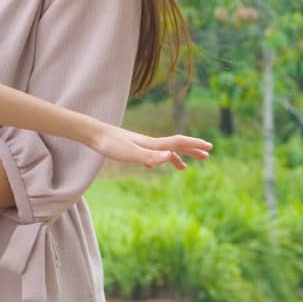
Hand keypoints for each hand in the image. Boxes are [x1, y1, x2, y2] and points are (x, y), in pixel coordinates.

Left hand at [91, 125, 211, 169]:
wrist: (92, 133)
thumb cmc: (110, 144)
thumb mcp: (130, 154)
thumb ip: (151, 156)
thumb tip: (171, 157)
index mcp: (152, 144)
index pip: (178, 143)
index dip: (194, 145)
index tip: (210, 147)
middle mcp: (148, 142)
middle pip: (175, 145)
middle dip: (191, 150)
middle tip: (207, 155)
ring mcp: (140, 144)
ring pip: (162, 151)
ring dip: (176, 157)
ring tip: (183, 168)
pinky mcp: (130, 147)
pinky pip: (149, 154)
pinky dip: (157, 159)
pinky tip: (153, 165)